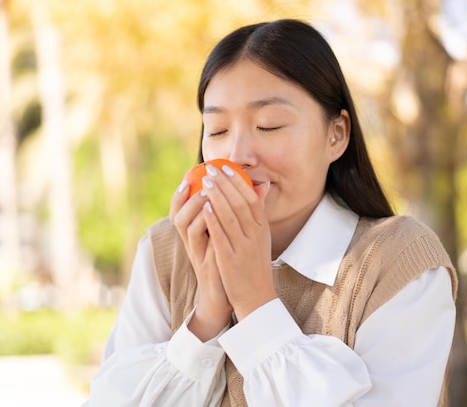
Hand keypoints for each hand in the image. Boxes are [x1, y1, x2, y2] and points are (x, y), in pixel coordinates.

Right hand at [170, 180, 231, 340]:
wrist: (228, 294)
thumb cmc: (228, 262)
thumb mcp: (229, 236)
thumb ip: (236, 214)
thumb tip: (257, 188)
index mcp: (196, 233)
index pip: (179, 209)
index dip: (181, 192)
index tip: (189, 174)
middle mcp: (192, 242)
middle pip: (178, 215)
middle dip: (189, 196)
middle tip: (203, 181)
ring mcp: (198, 254)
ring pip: (187, 228)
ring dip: (197, 209)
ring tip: (209, 195)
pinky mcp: (207, 265)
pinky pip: (204, 244)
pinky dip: (208, 229)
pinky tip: (216, 217)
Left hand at [200, 163, 276, 320]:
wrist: (256, 297)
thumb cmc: (254, 265)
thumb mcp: (261, 237)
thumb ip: (259, 212)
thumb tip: (262, 185)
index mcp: (262, 229)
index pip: (252, 199)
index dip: (239, 181)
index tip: (227, 167)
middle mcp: (255, 236)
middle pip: (240, 203)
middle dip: (225, 184)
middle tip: (211, 169)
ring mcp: (243, 247)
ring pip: (231, 216)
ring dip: (218, 196)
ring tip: (206, 182)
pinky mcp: (230, 259)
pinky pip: (221, 235)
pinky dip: (213, 219)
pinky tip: (204, 207)